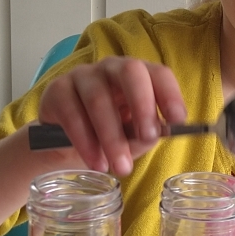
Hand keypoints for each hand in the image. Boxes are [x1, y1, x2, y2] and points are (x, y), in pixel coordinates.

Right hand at [36, 56, 186, 174]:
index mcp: (139, 75)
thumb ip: (145, 134)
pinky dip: (86, 142)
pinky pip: (72, 114)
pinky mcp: (57, 90)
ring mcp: (83, 75)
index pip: (158, 73)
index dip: (169, 93)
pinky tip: (96, 163)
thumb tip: (154, 133)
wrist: (64, 142)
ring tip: (121, 167)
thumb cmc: (109, 133)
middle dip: (142, 104)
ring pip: (99, 99)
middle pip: (129, 72)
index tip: (177, 119)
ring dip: (112, 137)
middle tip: (148, 138)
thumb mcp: (133, 137)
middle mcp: (112, 68)